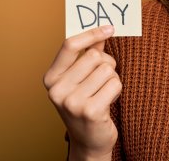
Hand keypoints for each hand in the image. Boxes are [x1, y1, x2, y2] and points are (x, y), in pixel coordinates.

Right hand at [43, 26, 120, 158]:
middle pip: (94, 56)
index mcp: (51, 78)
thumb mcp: (80, 79)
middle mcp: (57, 90)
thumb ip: (89, 54)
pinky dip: (117, 90)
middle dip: (106, 64)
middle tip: (103, 79)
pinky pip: (115, 84)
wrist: (90, 140)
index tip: (110, 28)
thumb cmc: (87, 103)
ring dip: (112, 78)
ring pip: (107, 70)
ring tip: (104, 92)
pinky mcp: (90, 111)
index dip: (92, 34)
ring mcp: (72, 102)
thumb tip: (103, 30)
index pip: (70, 45)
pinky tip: (108, 102)